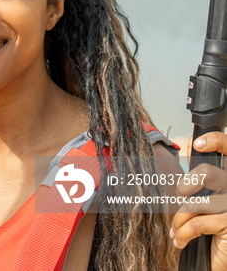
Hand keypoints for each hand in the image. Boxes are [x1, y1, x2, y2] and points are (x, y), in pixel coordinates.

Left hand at [171, 132, 226, 269]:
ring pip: (194, 203)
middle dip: (185, 185)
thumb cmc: (215, 223)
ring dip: (178, 219)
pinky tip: (180, 240)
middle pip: (207, 173)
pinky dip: (182, 233)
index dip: (216, 141)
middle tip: (180, 197)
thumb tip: (185, 153)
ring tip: (176, 229)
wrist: (222, 255)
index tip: (198, 144)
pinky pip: (196, 224)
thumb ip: (201, 179)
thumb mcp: (208, 198)